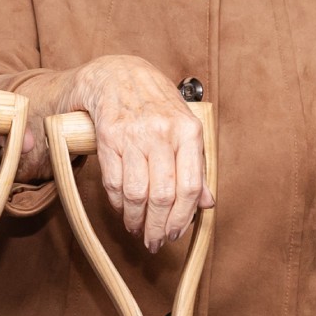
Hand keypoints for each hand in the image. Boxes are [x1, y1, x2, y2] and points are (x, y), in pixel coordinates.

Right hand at [38, 55, 208, 253]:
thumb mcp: (183, 127)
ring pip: (137, 192)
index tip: (176, 234)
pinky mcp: (108, 136)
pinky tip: (122, 209)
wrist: (115, 73)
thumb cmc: (153, 103)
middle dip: (158, 226)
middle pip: (164, 194)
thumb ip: (196, 164)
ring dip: (135, 219)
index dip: (183, 218)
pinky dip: (117, 203)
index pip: (191, 186)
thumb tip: (207, 204)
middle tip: (154, 241)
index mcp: (188, 130)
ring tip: (136, 228)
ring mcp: (134, 133)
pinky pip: (114, 181)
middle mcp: (163, 131)